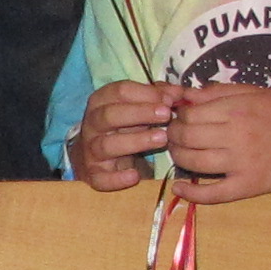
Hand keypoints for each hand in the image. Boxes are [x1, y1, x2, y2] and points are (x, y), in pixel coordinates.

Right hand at [69, 79, 184, 189]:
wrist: (97, 156)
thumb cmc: (124, 126)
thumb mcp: (137, 107)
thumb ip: (157, 97)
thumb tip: (179, 92)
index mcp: (100, 102)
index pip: (119, 91)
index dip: (145, 93)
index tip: (169, 99)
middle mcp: (92, 124)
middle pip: (110, 115)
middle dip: (139, 113)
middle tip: (166, 115)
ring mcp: (90, 150)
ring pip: (106, 145)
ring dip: (135, 141)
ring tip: (162, 139)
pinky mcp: (94, 174)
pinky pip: (101, 177)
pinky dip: (116, 178)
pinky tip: (135, 176)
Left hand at [164, 82, 270, 201]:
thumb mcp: (255, 94)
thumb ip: (218, 92)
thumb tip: (183, 96)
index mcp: (238, 109)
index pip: (190, 114)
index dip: (178, 116)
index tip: (178, 119)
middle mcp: (237, 134)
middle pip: (187, 136)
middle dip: (173, 135)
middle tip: (173, 136)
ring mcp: (242, 162)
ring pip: (193, 161)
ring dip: (177, 157)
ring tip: (178, 153)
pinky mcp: (248, 186)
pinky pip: (213, 193)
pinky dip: (191, 193)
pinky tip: (179, 189)